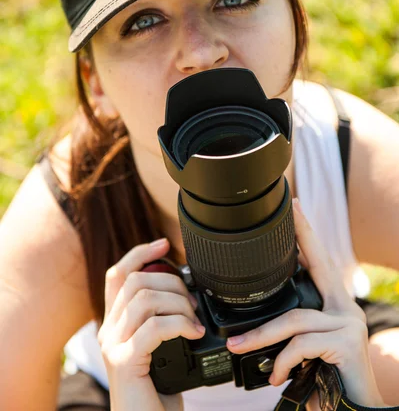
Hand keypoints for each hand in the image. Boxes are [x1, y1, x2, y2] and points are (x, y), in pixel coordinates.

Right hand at [97, 237, 204, 410]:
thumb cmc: (159, 393)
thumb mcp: (160, 349)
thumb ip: (160, 322)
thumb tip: (186, 293)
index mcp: (115, 325)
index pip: (117, 275)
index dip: (139, 254)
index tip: (164, 243)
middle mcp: (108, 332)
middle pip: (134, 282)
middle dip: (170, 282)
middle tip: (192, 302)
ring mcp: (113, 346)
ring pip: (143, 298)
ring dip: (177, 303)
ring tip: (193, 320)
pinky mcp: (124, 362)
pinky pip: (153, 327)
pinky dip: (179, 324)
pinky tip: (193, 334)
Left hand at [225, 199, 384, 406]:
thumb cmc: (325, 380)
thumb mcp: (304, 350)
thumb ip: (291, 330)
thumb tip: (260, 323)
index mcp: (333, 305)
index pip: (319, 262)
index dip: (306, 234)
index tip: (294, 208)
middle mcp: (345, 309)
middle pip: (319, 266)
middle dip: (301, 237)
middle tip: (285, 214)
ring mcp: (349, 324)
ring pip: (295, 318)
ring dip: (261, 335)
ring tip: (239, 347)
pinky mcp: (347, 344)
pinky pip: (302, 343)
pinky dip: (283, 360)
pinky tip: (276, 376)